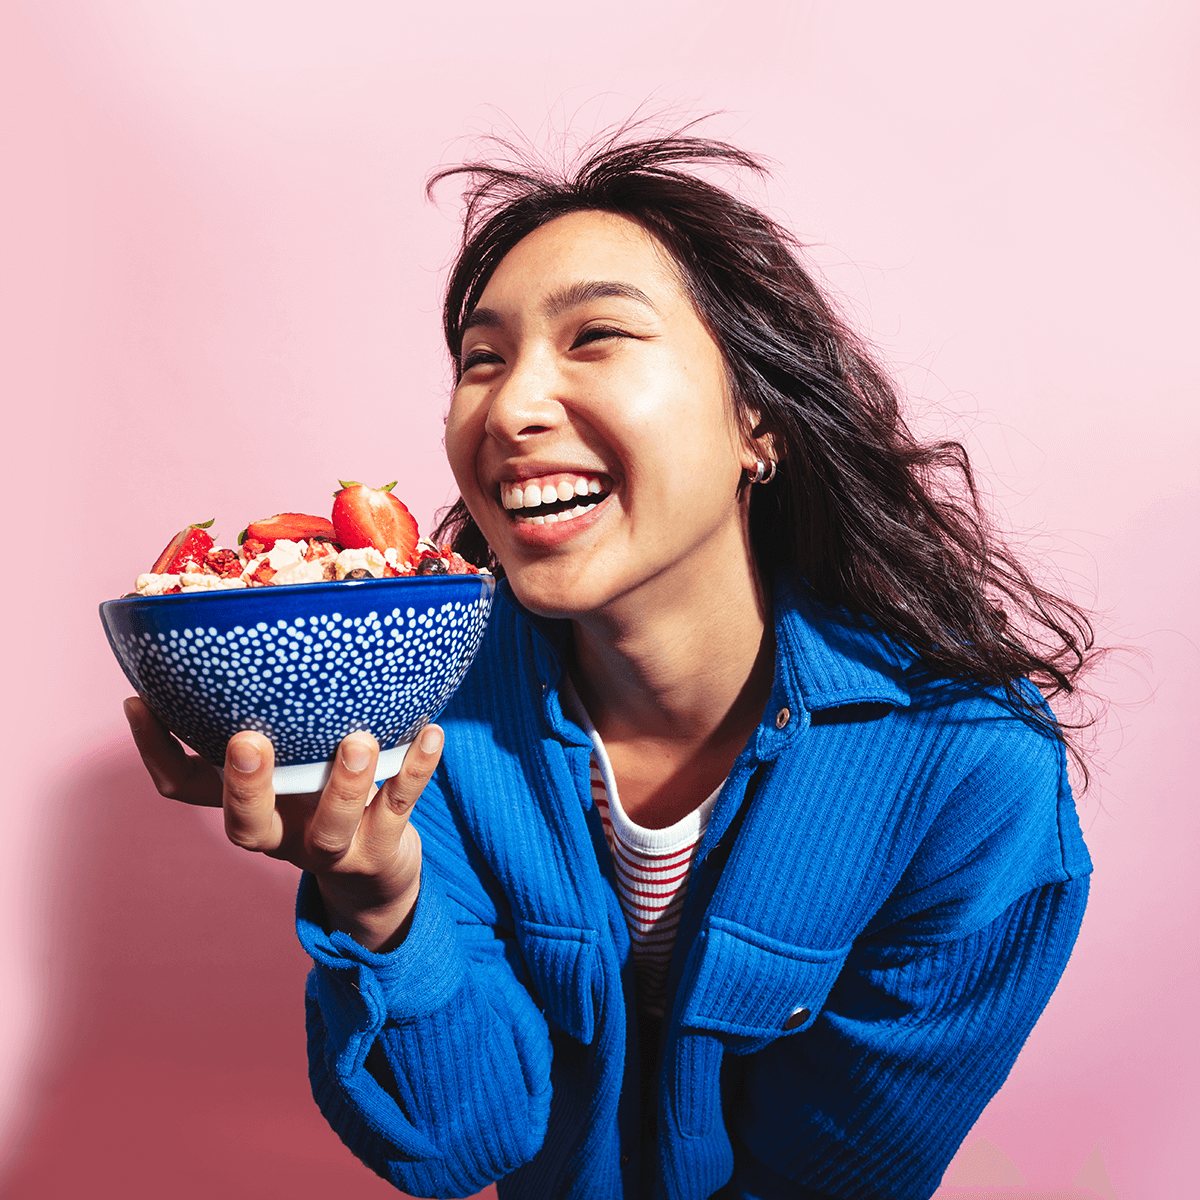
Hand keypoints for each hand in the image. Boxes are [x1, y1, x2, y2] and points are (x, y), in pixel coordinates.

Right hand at [123, 697, 441, 951]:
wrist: (377, 879)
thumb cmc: (325, 798)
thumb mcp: (293, 763)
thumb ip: (280, 718)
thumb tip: (264, 632)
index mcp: (252, 808)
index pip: (186, 788)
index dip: (156, 751)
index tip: (140, 700)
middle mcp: (284, 834)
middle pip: (247, 827)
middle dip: (245, 787)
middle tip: (247, 741)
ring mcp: (334, 847)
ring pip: (332, 827)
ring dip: (344, 786)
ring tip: (357, 741)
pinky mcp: (382, 848)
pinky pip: (401, 808)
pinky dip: (416, 771)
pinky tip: (431, 732)